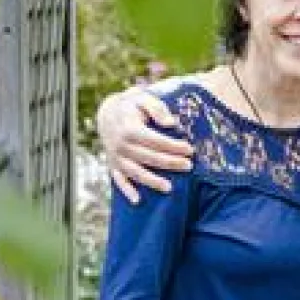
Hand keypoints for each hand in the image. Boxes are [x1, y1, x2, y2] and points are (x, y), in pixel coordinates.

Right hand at [97, 87, 193, 202]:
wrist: (108, 113)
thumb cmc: (133, 106)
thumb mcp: (144, 99)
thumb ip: (157, 108)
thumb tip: (171, 123)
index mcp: (130, 129)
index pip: (156, 141)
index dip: (174, 146)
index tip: (190, 149)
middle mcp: (121, 145)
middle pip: (149, 158)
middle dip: (171, 163)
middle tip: (189, 166)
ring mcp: (116, 157)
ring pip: (136, 172)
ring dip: (152, 181)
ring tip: (169, 188)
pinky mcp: (113, 165)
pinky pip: (119, 180)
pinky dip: (127, 191)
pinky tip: (138, 200)